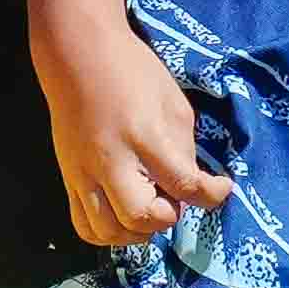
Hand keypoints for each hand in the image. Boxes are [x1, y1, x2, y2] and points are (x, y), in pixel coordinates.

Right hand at [39, 11, 229, 248]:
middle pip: (143, 218)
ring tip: (149, 209)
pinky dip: (108, 233)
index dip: (212, 194)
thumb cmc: (132, 72)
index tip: (219, 187)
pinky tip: (123, 218)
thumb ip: (183, 148)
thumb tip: (187, 185)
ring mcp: (85, 174)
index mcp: (146, 137)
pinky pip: (84, 226)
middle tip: (172, 196)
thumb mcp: (173, 103)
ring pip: (110, 232)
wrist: (78, 55)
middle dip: (167, 216)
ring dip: (137, 232)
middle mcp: (112, 161)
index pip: (185, 185)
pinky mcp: (68, 179)